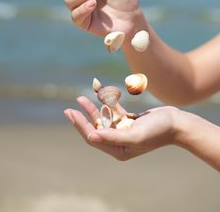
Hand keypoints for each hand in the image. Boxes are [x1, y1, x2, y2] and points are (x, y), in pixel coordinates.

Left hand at [64, 96, 180, 160]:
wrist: (176, 122)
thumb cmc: (157, 130)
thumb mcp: (134, 135)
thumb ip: (113, 137)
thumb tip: (91, 137)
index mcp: (119, 150)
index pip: (93, 137)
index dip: (80, 125)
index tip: (70, 113)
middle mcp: (119, 142)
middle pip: (95, 128)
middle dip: (82, 118)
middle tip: (68, 109)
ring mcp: (124, 131)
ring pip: (103, 119)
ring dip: (92, 108)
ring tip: (81, 98)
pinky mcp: (129, 121)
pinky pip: (114, 111)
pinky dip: (107, 103)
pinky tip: (99, 94)